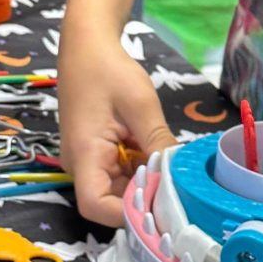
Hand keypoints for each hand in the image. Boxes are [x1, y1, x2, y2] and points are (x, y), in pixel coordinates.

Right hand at [59, 23, 176, 226]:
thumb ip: (158, 143)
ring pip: (118, 190)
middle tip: (181, 193)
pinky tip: (162, 161)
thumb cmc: (108, 70)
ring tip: (176, 176)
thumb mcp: (140, 105)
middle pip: (110, 203)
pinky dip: (142, 172)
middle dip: (145, 200)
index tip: (161, 206)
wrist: (87, 47)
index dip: (128, 214)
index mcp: (84, 154)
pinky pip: (120, 174)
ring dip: (146, 185)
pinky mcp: (98, 154)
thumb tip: (180, 176)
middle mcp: (81, 165)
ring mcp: (89, 161)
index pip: (95, 206)